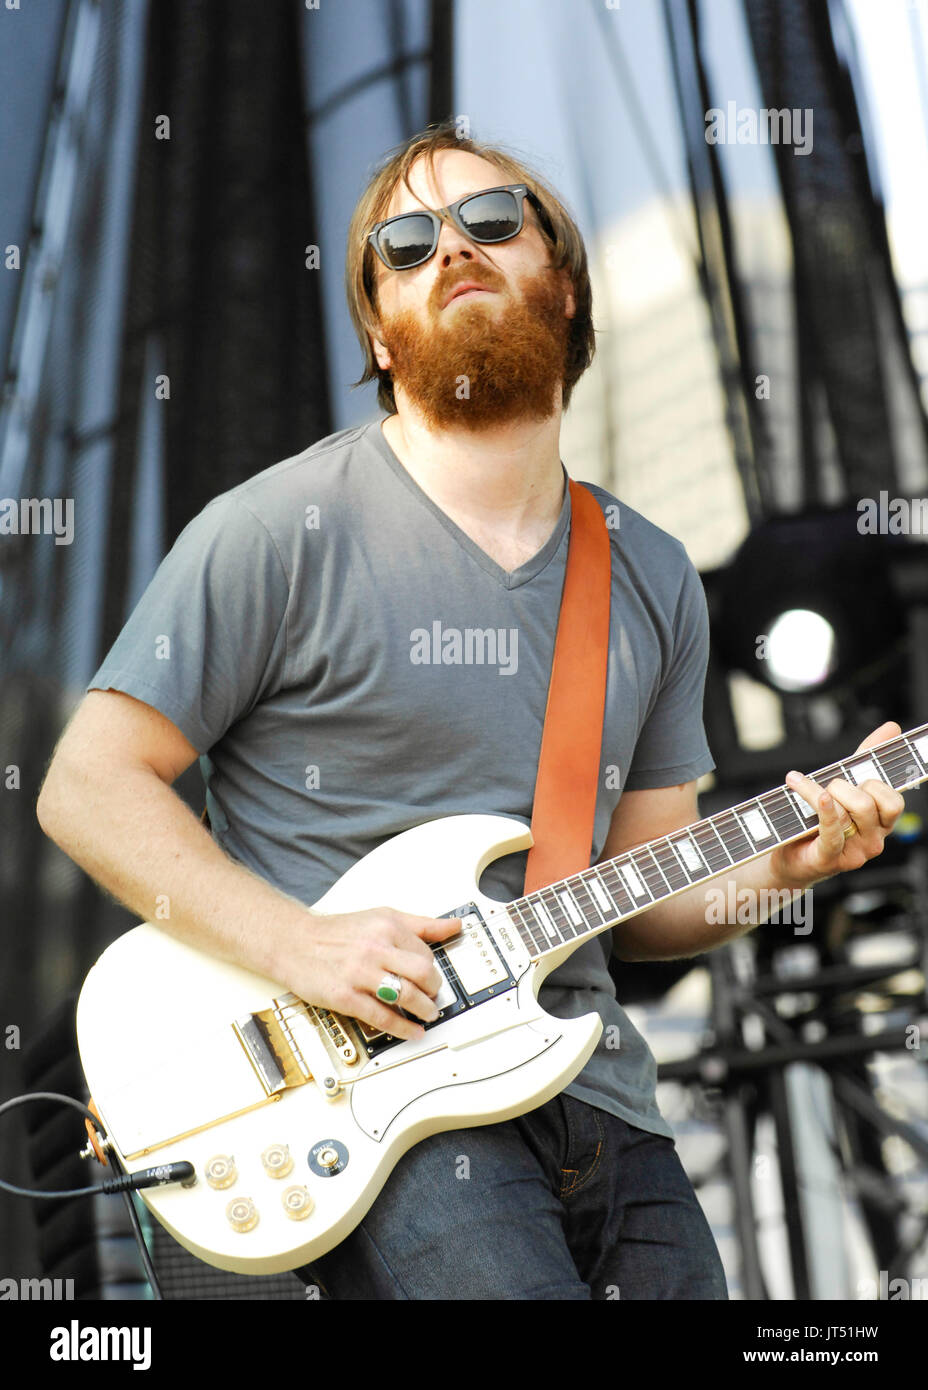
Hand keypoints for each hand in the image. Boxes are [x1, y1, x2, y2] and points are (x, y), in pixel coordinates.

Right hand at [282, 906, 461, 1042]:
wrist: (295, 943)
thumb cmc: (337, 932)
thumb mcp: (381, 917)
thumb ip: (420, 924)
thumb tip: (454, 926)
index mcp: (387, 927)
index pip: (426, 954)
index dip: (432, 970)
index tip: (432, 979)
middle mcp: (375, 948)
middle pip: (423, 974)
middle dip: (434, 990)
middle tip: (433, 997)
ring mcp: (360, 974)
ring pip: (406, 996)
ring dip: (424, 1010)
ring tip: (427, 1014)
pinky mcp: (346, 997)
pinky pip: (382, 1017)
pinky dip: (402, 1028)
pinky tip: (411, 1031)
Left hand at [770, 721, 905, 888]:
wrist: (791, 857)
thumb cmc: (820, 820)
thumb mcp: (845, 787)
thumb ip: (867, 759)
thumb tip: (892, 728)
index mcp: (881, 823)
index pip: (894, 800)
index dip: (878, 782)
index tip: (860, 771)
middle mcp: (873, 840)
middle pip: (871, 802)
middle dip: (845, 786)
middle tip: (827, 787)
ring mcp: (854, 853)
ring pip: (849, 811)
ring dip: (821, 791)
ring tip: (803, 788)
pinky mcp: (830, 859)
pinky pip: (832, 830)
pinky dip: (824, 809)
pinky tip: (820, 795)